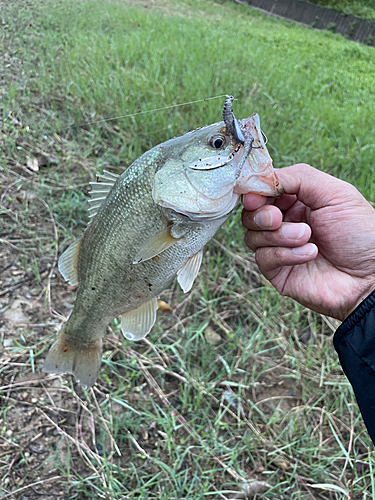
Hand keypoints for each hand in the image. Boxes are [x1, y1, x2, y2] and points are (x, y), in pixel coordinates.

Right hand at [242, 163, 374, 320]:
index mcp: (297, 201)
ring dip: (279, 235)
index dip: (255, 193)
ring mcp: (279, 248)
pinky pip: (263, 258)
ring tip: (307, 236)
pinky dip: (285, 254)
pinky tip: (310, 254)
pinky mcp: (277, 272)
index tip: (256, 197)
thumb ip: (298, 177)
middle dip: (261, 214)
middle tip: (278, 218)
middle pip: (250, 214)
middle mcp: (285, 223)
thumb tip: (259, 179)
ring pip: (252, 236)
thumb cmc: (360, 233)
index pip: (262, 192)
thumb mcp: (334, 193)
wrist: (370, 276)